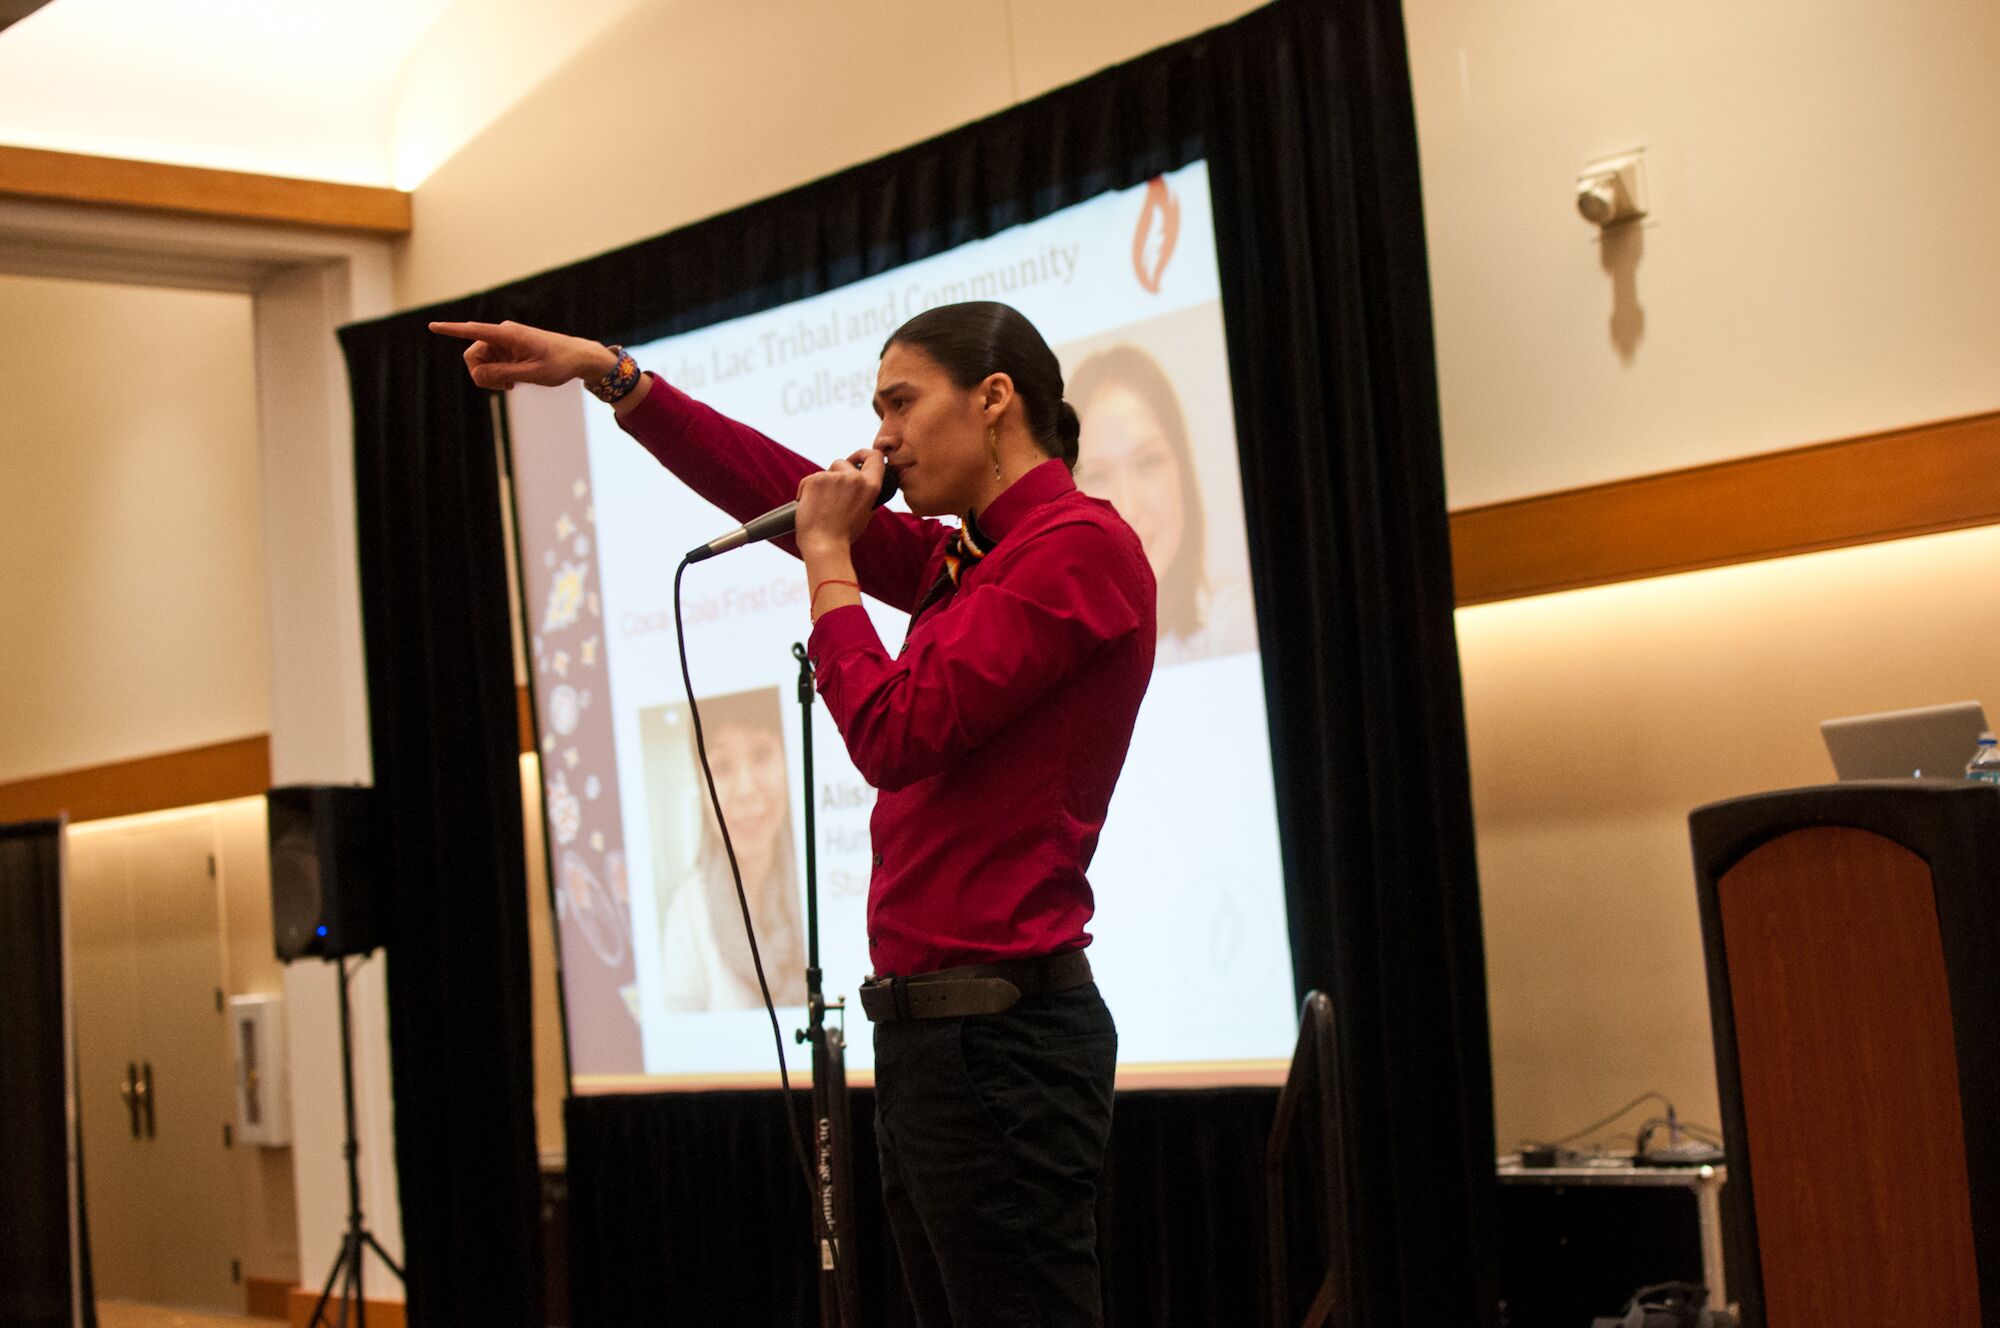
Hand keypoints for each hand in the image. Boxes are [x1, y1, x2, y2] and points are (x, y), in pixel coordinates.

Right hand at [427, 319, 616, 391]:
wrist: (578, 357)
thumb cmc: (559, 364)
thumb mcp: (532, 374)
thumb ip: (503, 374)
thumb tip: (477, 375)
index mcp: (508, 335)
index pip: (474, 331)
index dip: (451, 330)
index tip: (432, 326)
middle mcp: (503, 334)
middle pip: (473, 354)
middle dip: (480, 374)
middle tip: (503, 389)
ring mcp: (504, 342)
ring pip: (481, 361)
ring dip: (490, 377)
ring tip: (511, 386)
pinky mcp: (508, 349)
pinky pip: (491, 363)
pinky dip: (497, 375)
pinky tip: (513, 382)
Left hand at [795, 450, 885, 556]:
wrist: (824, 546)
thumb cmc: (843, 536)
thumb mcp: (865, 514)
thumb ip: (866, 495)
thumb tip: (863, 486)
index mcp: (871, 487)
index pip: (875, 457)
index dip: (864, 454)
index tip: (856, 458)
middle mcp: (854, 478)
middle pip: (843, 463)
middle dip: (835, 474)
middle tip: (830, 495)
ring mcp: (834, 477)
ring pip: (825, 472)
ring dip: (821, 485)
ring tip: (821, 507)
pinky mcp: (815, 480)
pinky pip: (810, 479)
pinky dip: (807, 491)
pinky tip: (809, 506)